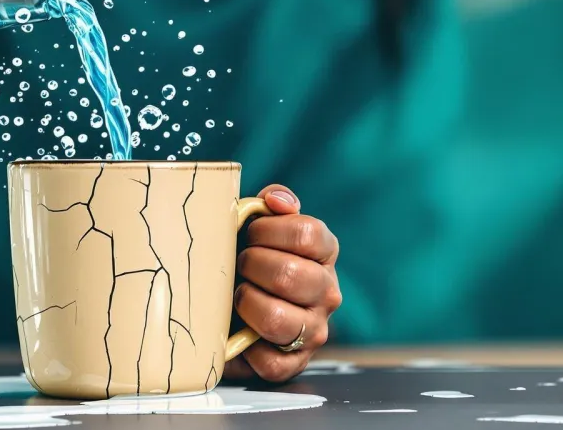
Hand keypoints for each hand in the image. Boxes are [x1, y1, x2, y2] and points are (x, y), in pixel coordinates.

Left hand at [225, 184, 342, 382]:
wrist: (235, 310)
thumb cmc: (250, 261)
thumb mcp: (260, 226)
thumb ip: (271, 205)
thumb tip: (276, 200)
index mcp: (324, 252)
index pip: (307, 233)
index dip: (267, 230)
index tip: (249, 233)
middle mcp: (327, 292)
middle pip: (289, 274)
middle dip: (250, 265)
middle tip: (238, 265)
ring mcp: (315, 330)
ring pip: (277, 318)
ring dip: (245, 303)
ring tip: (237, 296)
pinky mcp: (295, 363)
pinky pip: (269, 360)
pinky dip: (245, 347)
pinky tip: (240, 332)